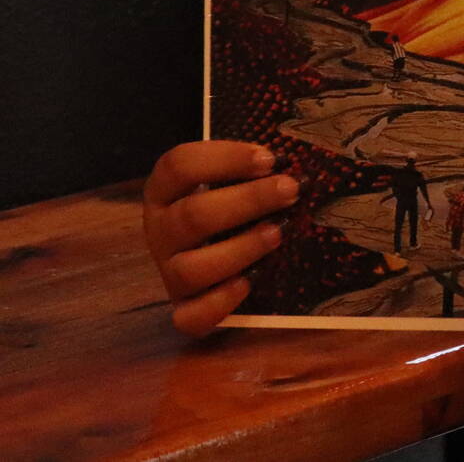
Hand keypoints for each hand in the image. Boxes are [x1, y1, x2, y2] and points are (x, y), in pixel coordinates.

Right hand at [141, 141, 299, 336]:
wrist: (212, 248)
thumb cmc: (230, 200)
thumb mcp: (233, 177)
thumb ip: (254, 165)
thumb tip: (298, 152)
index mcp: (165, 190)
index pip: (178, 165)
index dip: (224, 159)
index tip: (269, 158)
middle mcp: (160, 230)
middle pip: (193, 216)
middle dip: (247, 201)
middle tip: (290, 190)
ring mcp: (169, 270)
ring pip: (190, 268)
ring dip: (239, 250)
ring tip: (278, 233)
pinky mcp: (183, 307)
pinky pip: (190, 316)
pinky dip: (219, 303)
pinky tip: (250, 282)